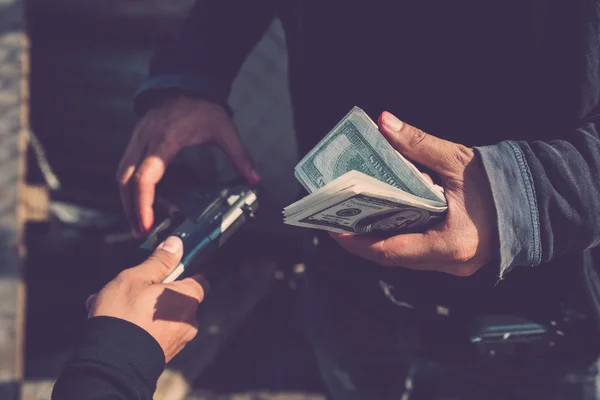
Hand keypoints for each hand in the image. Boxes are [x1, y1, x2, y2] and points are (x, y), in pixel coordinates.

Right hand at [86, 236, 205, 361]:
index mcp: (187, 298)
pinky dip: (138, 327)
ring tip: (110, 306)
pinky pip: (153, 333)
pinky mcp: (164, 355)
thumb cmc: (124, 316)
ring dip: (141, 309)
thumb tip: (177, 244)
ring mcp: (177, 340)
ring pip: (160, 316)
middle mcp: (188, 321)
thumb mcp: (137, 278)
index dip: (182, 273)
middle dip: (153, 292)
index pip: (198, 280)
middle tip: (128, 289)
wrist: (111, 364)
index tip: (164, 270)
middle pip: (176, 298)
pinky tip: (113, 324)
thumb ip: (159, 261)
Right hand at [117, 96, 260, 234]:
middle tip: (141, 231)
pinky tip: (138, 201)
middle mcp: (146, 141)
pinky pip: (124, 168)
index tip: (147, 222)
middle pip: (126, 181)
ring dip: (126, 200)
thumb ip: (240, 156)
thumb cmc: (201, 107)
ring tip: (138, 223)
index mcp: (166, 141)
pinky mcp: (135, 142)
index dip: (143, 202)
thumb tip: (254, 179)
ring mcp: (137, 141)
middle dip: (130, 209)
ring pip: (121, 176)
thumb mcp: (225, 130)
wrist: (184, 84)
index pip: (146, 177)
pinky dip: (128, 187)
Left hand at [330, 112, 497, 276]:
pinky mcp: (458, 257)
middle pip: (394, 257)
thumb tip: (385, 123)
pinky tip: (387, 217)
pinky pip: (420, 252)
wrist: (541, 198)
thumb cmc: (504, 182)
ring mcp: (456, 264)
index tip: (333, 228)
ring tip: (356, 216)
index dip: (358, 242)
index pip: (391, 252)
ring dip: (380, 238)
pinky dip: (400, 236)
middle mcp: (451, 263)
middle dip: (363, 239)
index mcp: (451, 244)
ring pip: (406, 257)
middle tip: (338, 218)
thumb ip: (420, 144)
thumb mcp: (459, 161)